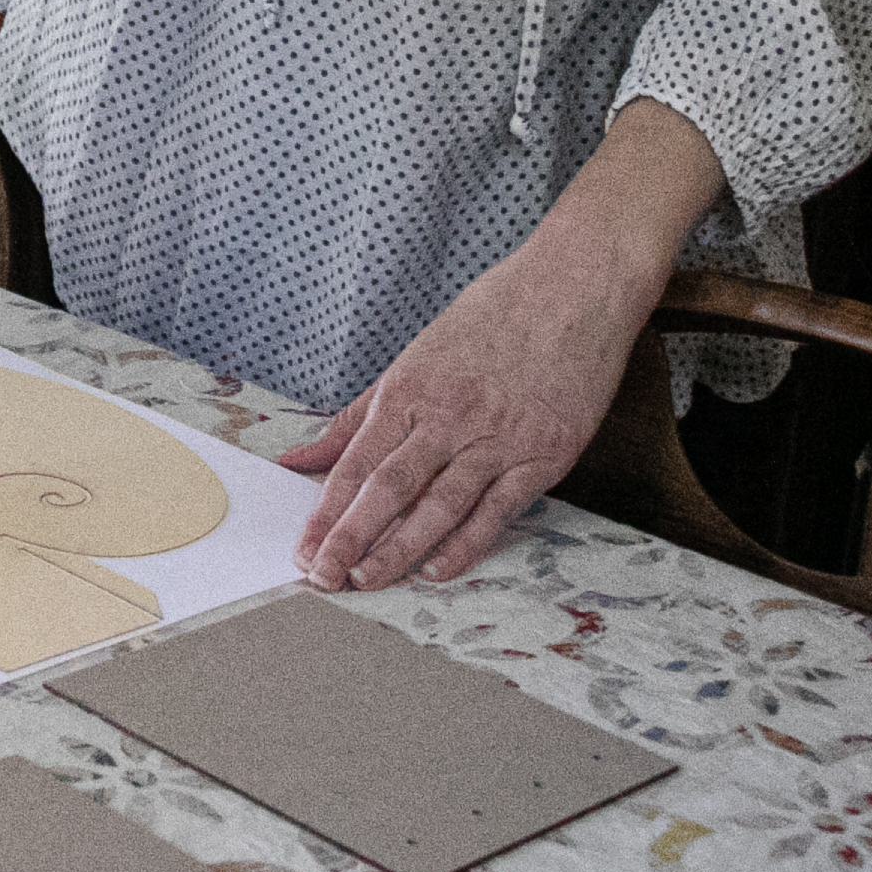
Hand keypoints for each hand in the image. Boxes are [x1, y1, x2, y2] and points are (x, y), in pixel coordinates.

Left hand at [278, 100, 720, 588]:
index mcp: (408, 391)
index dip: (327, 512)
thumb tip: (298, 458)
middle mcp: (447, 417)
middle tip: (322, 577)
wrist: (573, 288)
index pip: (356, 463)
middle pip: (389, 488)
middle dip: (351, 537)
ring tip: (367, 582)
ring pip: (438, 505)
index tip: (304, 549)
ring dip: (400, 549)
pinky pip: (497, 510)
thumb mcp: (412, 357)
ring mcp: (496, 439)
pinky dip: (466, 544)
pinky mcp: (542, 455)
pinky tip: (437, 571)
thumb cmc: (491, 318)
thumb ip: (355, 417)